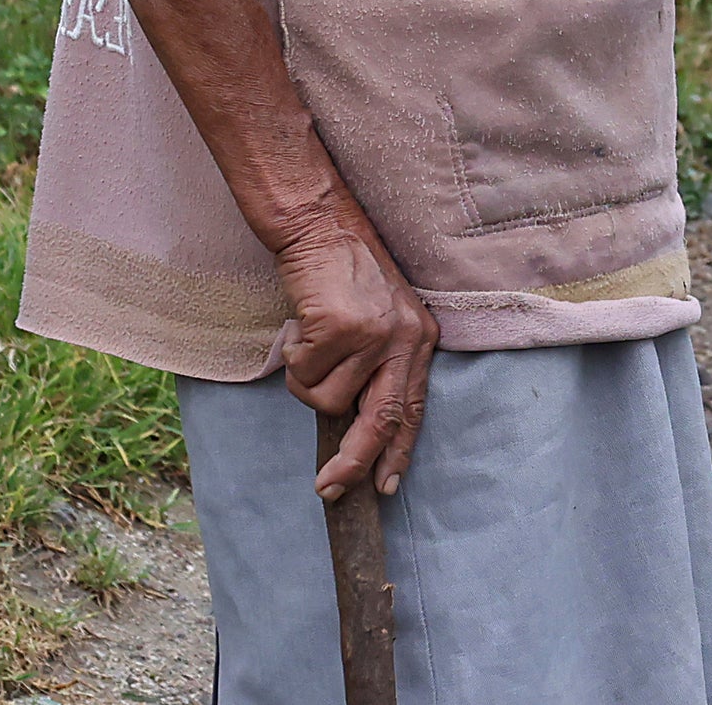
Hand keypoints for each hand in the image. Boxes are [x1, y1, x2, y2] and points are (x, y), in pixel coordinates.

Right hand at [274, 208, 439, 499]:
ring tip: (308, 342)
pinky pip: (303, 374)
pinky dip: (292, 357)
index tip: (386, 486)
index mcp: (419, 340)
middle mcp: (404, 339)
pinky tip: (300, 328)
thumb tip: (355, 427)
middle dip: (354, 461)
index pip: (413, 409)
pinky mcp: (340, 328)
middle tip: (328, 487)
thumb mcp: (381, 318)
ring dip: (307, 380)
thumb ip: (378, 366)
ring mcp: (373, 334)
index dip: (399, 451)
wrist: (321, 225)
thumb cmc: (345, 274)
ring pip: (327, 400)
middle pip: (382, 420)